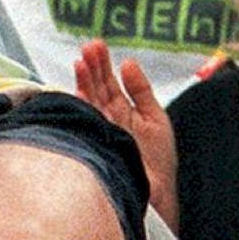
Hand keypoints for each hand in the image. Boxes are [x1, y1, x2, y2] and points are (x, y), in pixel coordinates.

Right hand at [75, 40, 177, 218]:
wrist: (155, 194)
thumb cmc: (158, 164)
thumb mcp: (156, 118)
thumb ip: (141, 90)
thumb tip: (128, 63)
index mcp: (122, 113)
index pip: (108, 84)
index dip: (103, 65)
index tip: (97, 45)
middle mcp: (107, 119)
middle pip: (97, 88)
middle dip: (93, 66)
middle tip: (89, 45)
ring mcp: (100, 129)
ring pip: (89, 99)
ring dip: (85, 79)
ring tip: (82, 59)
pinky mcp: (96, 140)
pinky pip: (86, 117)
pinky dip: (82, 101)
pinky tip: (81, 85)